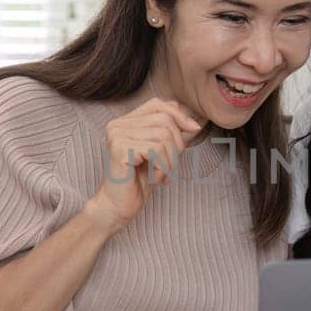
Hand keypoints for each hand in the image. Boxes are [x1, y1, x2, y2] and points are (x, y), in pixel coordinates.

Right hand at [86, 97, 202, 232]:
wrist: (118, 206)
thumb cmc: (138, 180)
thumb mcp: (158, 152)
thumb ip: (169, 133)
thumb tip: (192, 120)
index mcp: (125, 122)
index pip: (157, 104)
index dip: (179, 115)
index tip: (194, 129)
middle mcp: (117, 125)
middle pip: (165, 120)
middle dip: (177, 145)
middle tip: (171, 168)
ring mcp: (116, 135)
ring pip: (163, 136)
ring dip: (170, 161)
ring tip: (161, 175)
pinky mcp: (120, 149)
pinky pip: (156, 150)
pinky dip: (162, 168)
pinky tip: (153, 179)